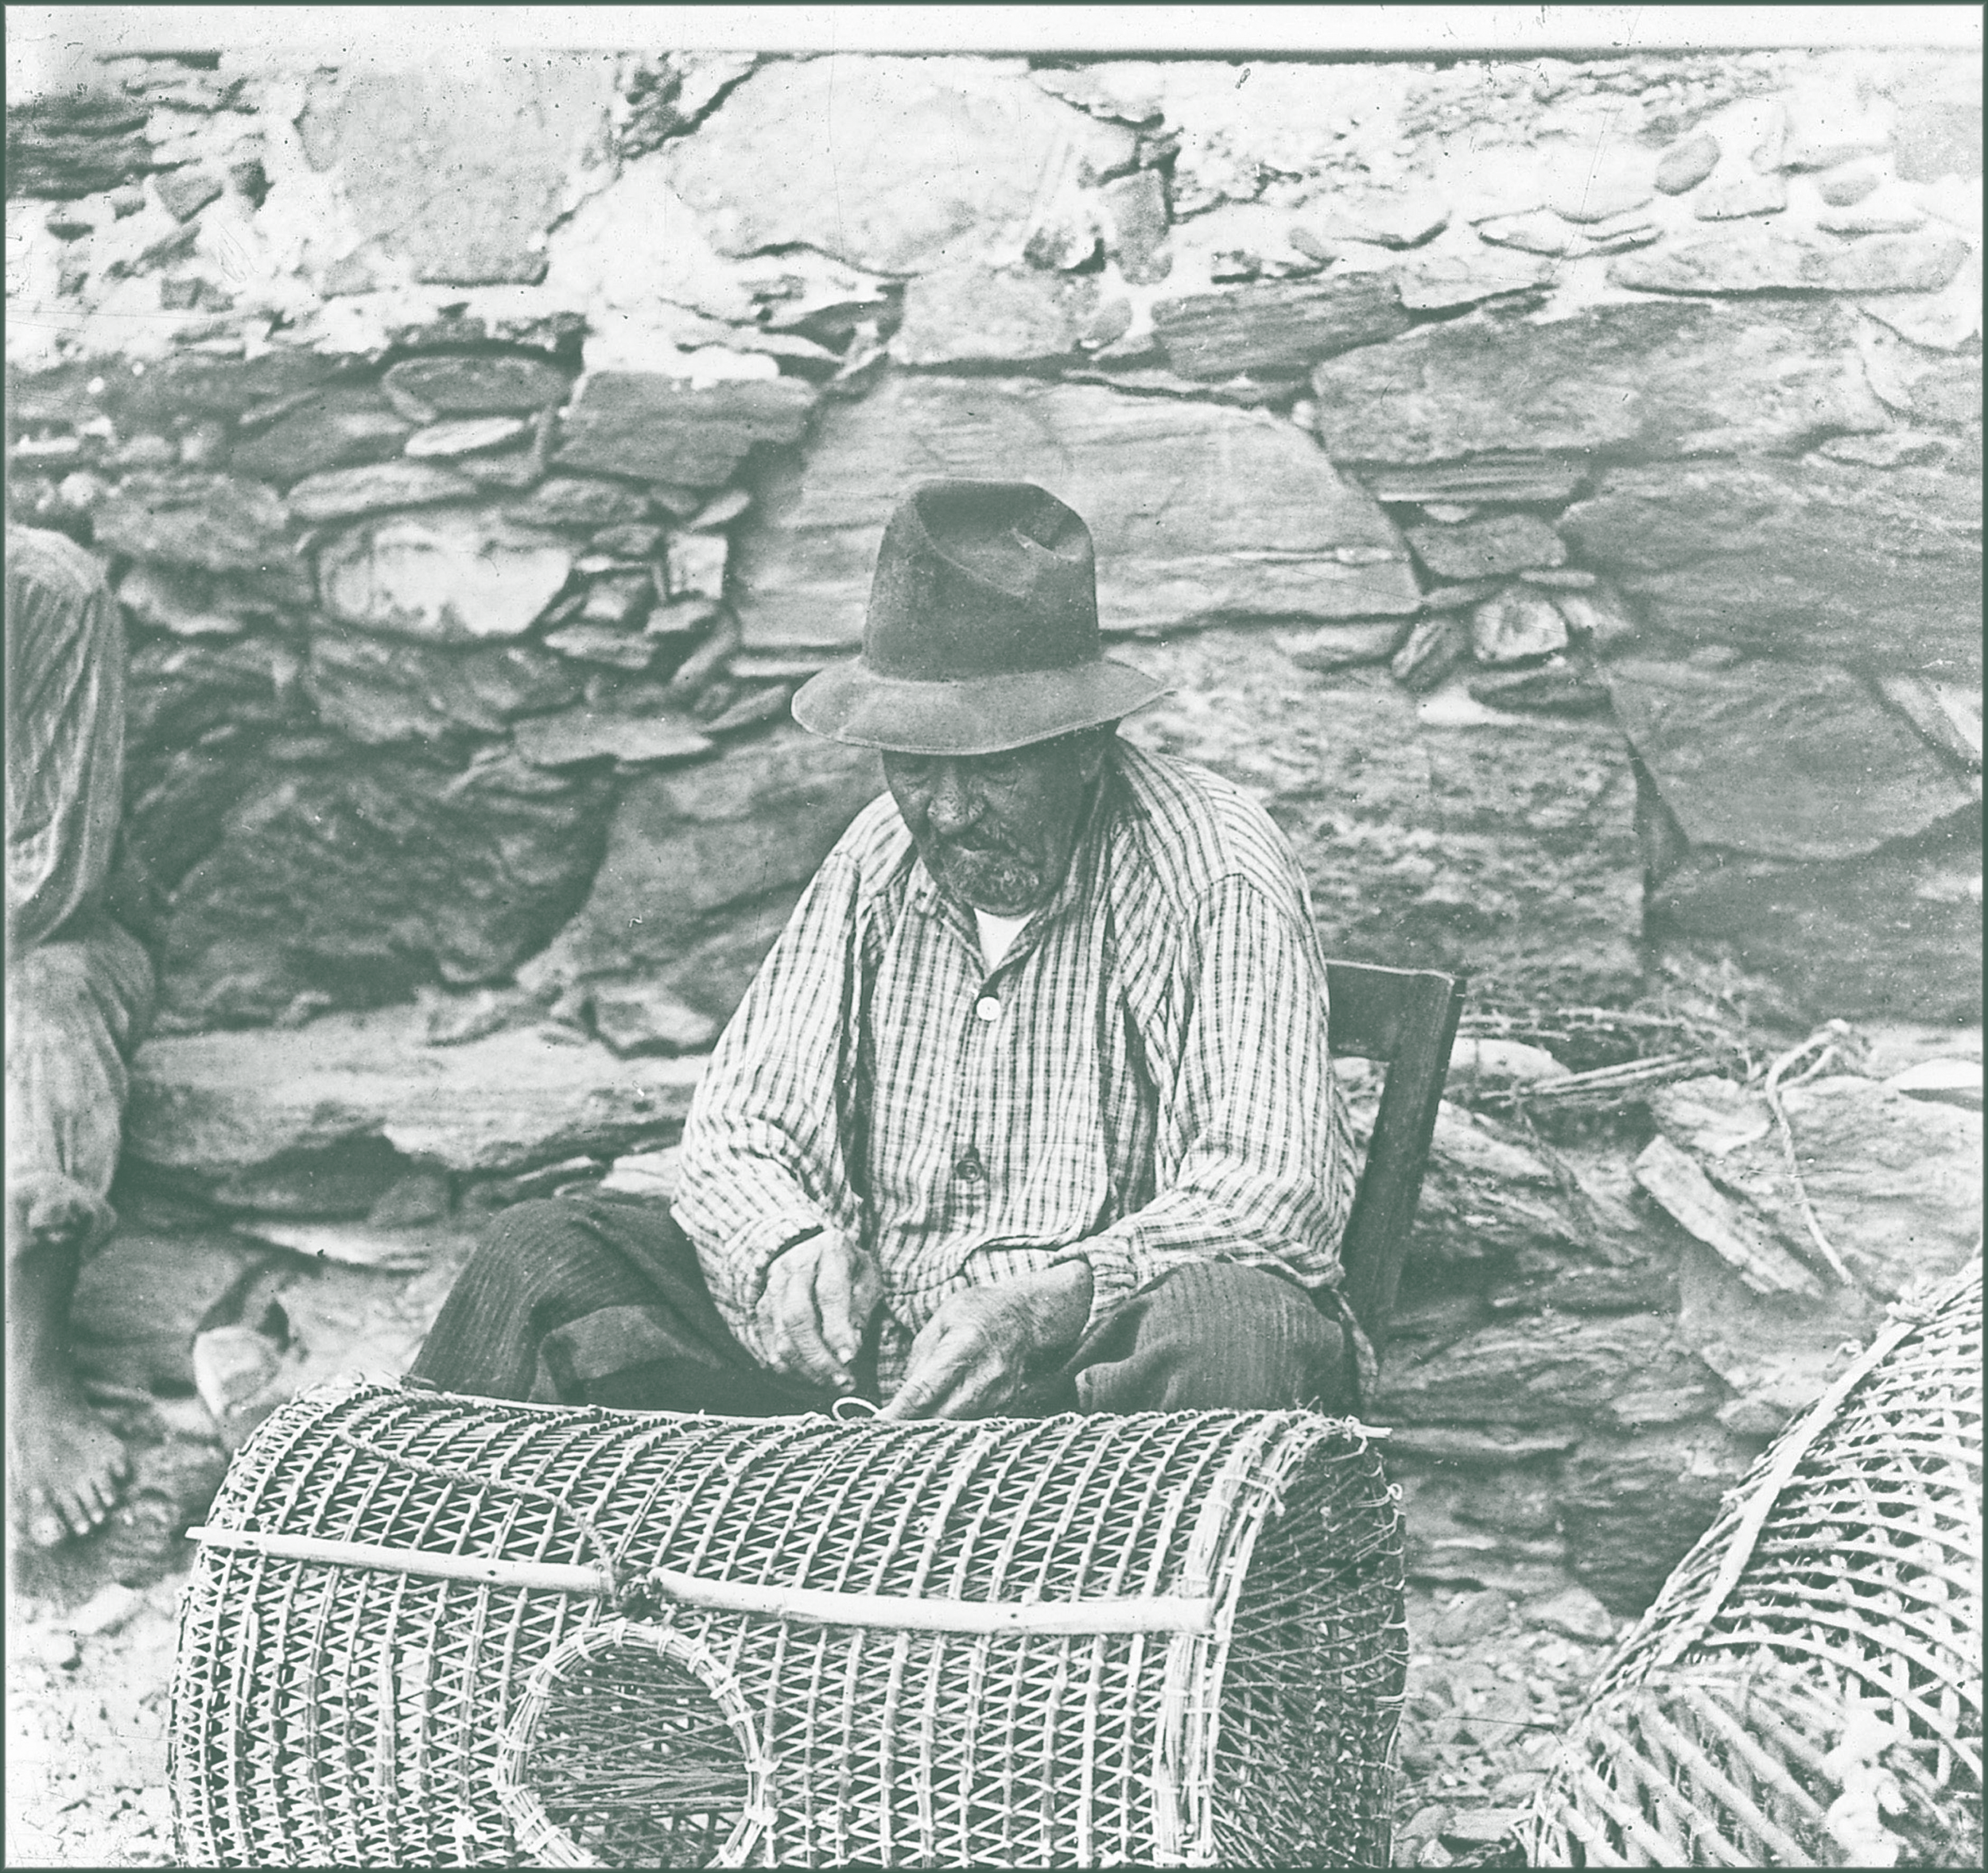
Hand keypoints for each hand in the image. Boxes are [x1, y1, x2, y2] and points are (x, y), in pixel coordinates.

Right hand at [755, 1230, 882, 1391]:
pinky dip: (787, 1364)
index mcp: (829, 1250)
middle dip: (819, 1356)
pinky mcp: (762, 1303)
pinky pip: (768, 1341)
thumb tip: (850, 1346)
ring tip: (829, 1382)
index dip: (837, 1330)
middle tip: (840, 1380)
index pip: (829, 1294)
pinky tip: (808, 1374)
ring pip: (781, 1334)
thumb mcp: (868, 1278)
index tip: (849, 1359)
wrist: (815, 1248)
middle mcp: (795, 1263)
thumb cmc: (850, 1268)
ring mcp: (773, 1283)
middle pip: (798, 1317)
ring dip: (805, 1366)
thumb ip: (861, 1308)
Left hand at [880, 1261, 1093, 1420]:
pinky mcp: (1007, 1404)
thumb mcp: (940, 1322)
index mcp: (965, 1345)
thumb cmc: (976, 1313)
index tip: (879, 1422)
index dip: (900, 1410)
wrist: (1023, 1315)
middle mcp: (987, 1373)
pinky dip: (953, 1421)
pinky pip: (973, 1423)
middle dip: (913, 1422)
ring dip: (932, 1425)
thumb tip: (899, 1399)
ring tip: (913, 1418)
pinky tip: (940, 1412)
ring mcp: (1001, 1392)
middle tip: (890, 1422)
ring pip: (957, 1425)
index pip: (926, 1389)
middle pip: (941, 1415)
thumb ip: (919, 1361)